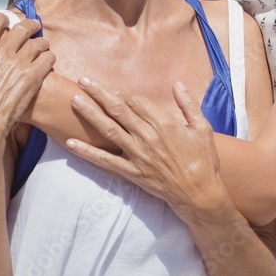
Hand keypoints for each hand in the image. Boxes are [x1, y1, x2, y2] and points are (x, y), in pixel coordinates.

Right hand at [0, 13, 53, 154]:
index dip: (2, 19)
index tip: (6, 23)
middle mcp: (1, 52)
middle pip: (21, 28)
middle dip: (29, 25)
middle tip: (33, 26)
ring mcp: (18, 63)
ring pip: (37, 42)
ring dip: (41, 42)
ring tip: (43, 44)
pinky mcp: (32, 76)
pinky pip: (48, 58)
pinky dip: (49, 56)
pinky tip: (48, 59)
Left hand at [66, 79, 227, 220]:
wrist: (200, 194)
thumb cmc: (204, 160)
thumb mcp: (203, 127)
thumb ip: (188, 104)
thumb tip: (177, 84)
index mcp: (165, 123)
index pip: (137, 101)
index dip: (123, 94)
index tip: (114, 90)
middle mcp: (148, 137)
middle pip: (119, 110)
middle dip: (99, 94)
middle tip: (83, 81)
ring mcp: (137, 155)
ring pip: (109, 130)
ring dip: (90, 114)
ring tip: (75, 100)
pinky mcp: (132, 173)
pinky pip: (105, 161)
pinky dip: (87, 152)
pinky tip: (71, 144)